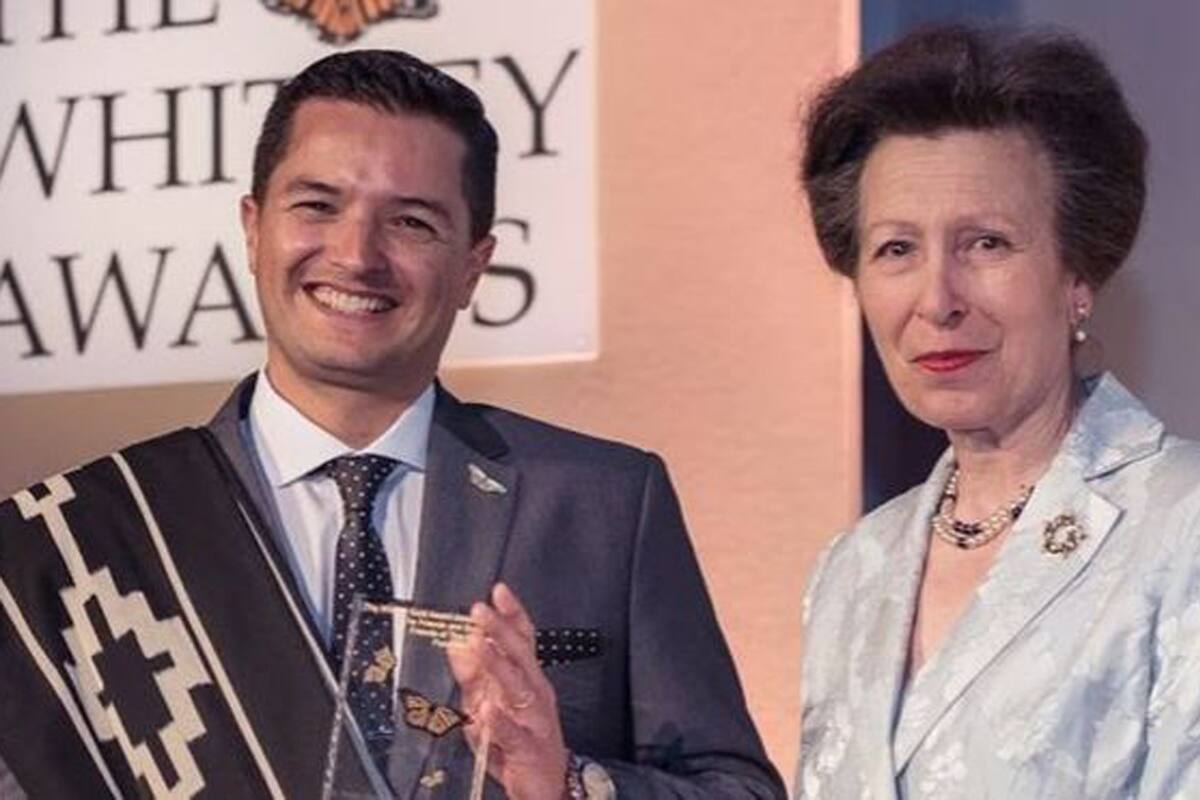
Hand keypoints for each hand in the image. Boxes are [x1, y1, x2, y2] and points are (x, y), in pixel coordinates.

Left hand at [447, 583, 568, 799]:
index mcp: (529, 679)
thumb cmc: (519, 740)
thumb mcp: (490, 703)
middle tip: (480, 610)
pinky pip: (512, 734)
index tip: (499, 590)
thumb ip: (474, 676)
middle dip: (500, 630)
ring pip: (517, 688)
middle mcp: (536, 693)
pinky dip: (501, 723)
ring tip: (480, 646)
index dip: (512, 614)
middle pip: (520, 655)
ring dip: (498, 665)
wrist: (547, 787)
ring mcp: (534, 720)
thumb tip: (456, 644)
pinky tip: (489, 713)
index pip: (523, 639)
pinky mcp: (527, 749)